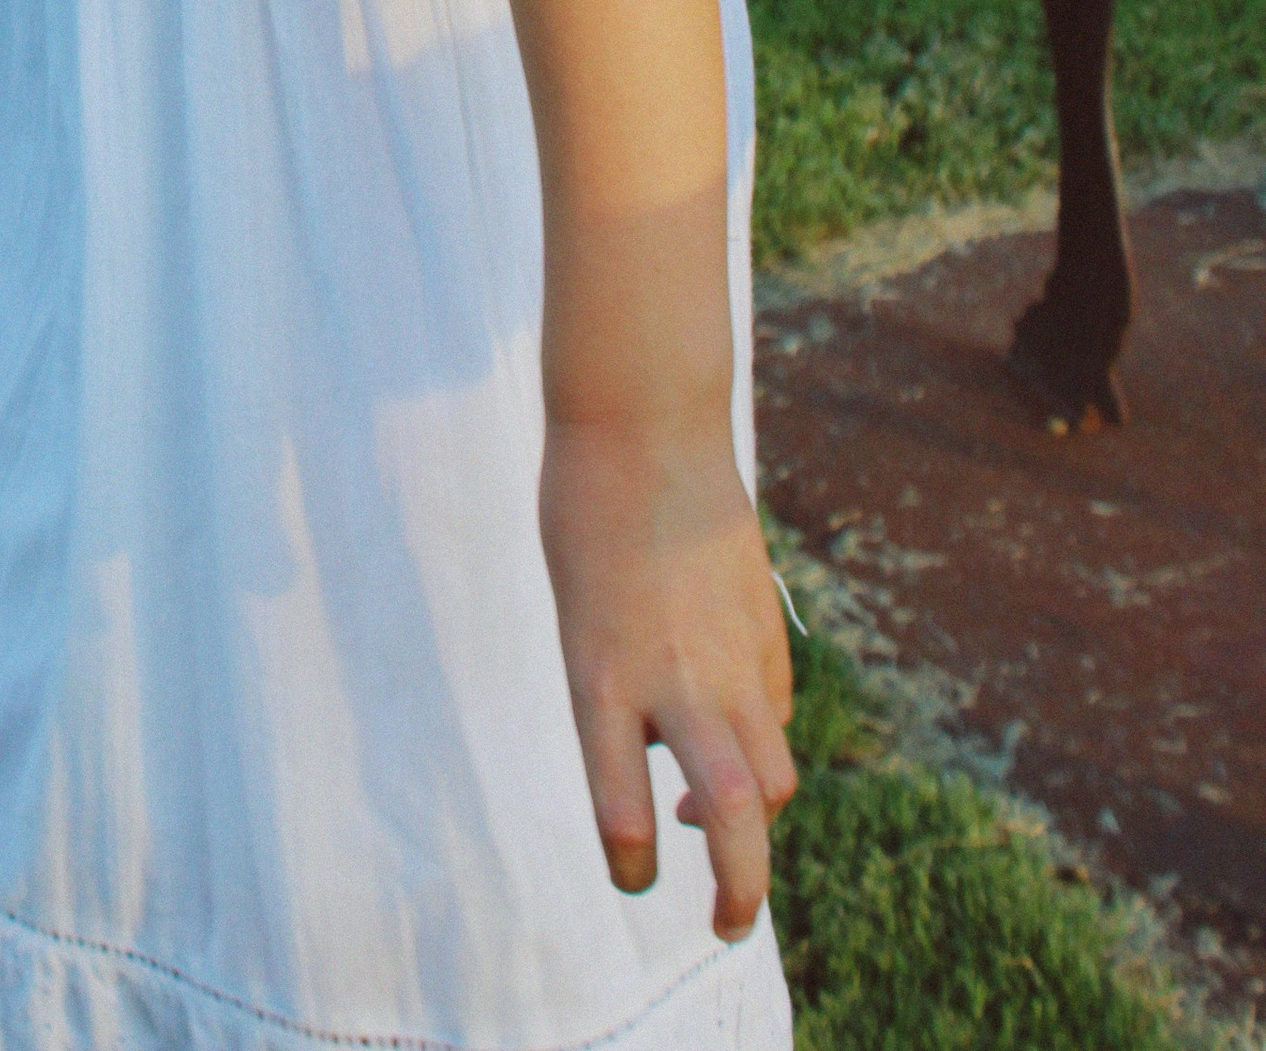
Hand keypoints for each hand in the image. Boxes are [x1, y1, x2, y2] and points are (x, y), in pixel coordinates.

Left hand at [540, 414, 796, 939]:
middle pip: (735, 815)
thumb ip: (623, 697)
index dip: (627, 860)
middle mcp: (674, 678)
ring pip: (773, 778)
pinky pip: (772, 716)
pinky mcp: (767, 631)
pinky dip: (757, 745)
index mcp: (601, 675)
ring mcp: (732, 657)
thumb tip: (680, 770)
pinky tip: (727, 732)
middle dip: (741, 889)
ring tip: (725, 841)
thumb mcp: (579, 616)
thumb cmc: (589, 518)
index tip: (634, 876)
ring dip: (756, 824)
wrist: (644, 424)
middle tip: (729, 929)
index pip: (618, 803)